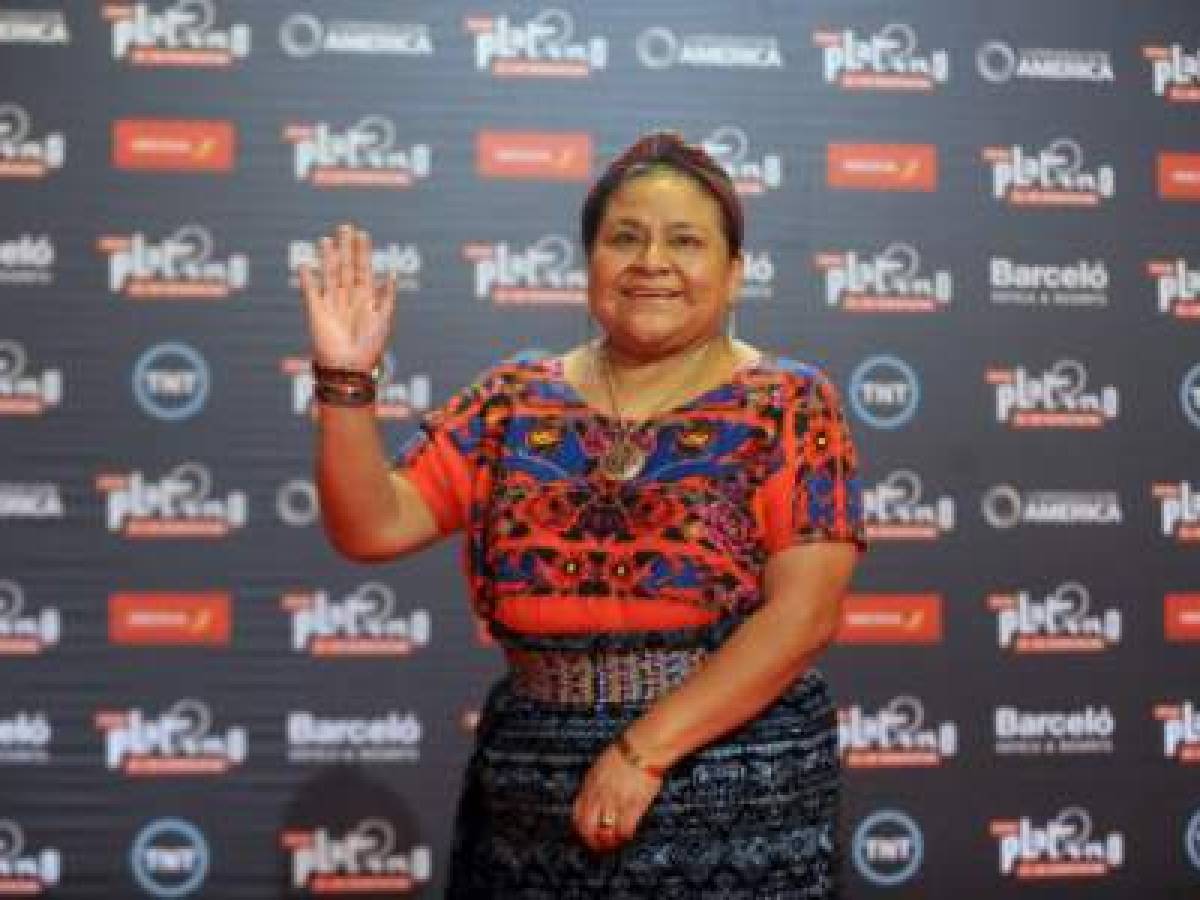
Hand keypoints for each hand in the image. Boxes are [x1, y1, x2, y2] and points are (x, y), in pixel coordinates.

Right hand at [298, 222, 395, 372]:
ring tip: (326, 239)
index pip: (364, 269)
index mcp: (367, 299)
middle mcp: (349, 298)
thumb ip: (388, 297)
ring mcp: (332, 304)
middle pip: (346, 267)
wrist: (350, 367)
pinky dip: (308, 278)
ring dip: (328, 257)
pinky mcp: (316, 312)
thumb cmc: (370, 348)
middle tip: (344, 227)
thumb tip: (391, 274)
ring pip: (330, 275)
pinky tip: (306, 264)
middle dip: (345, 248)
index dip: (363, 252)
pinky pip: (311, 291)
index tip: (362, 234)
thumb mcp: (384, 320)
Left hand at [572, 742, 661, 852]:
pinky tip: (626, 836)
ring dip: (607, 841)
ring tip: (613, 843)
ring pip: (604, 831)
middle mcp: (599, 795)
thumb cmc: (626, 751)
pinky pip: (624, 828)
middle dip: (590, 840)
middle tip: (596, 846)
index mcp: (590, 784)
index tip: (583, 834)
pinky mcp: (633, 804)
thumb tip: (590, 794)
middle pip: (587, 826)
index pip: (576, 813)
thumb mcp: (601, 765)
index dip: (578, 828)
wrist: (643, 746)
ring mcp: (615, 800)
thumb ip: (594, 782)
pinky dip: (624, 836)